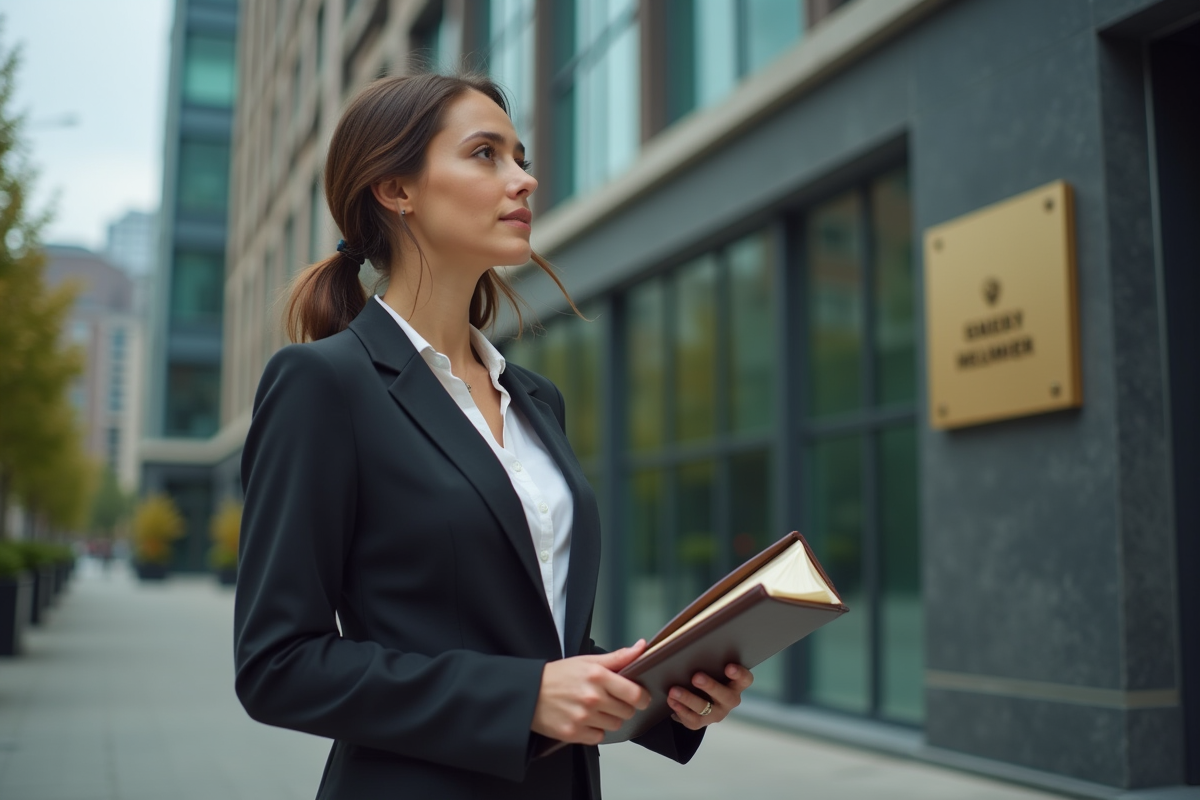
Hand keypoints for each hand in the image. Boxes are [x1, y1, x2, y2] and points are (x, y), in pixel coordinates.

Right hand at [531, 640, 652, 744]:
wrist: (528, 693)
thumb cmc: (557, 675)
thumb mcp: (587, 660)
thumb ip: (618, 657)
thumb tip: (641, 647)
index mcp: (597, 676)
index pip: (635, 693)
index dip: (642, 697)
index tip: (640, 697)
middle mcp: (591, 697)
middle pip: (627, 711)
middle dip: (623, 707)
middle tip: (611, 700)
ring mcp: (582, 717)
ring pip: (615, 725)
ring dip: (609, 719)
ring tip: (595, 709)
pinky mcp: (574, 733)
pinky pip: (599, 737)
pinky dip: (595, 731)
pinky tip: (585, 720)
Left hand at [667, 663, 752, 729]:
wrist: (694, 695)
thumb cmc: (704, 671)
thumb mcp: (708, 664)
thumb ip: (706, 655)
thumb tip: (690, 638)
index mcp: (735, 683)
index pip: (745, 679)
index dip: (739, 674)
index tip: (728, 666)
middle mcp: (729, 700)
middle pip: (725, 696)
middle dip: (710, 686)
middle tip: (696, 677)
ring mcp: (716, 713)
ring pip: (704, 708)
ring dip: (688, 698)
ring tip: (673, 690)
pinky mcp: (700, 722)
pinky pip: (691, 719)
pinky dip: (680, 709)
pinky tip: (671, 701)